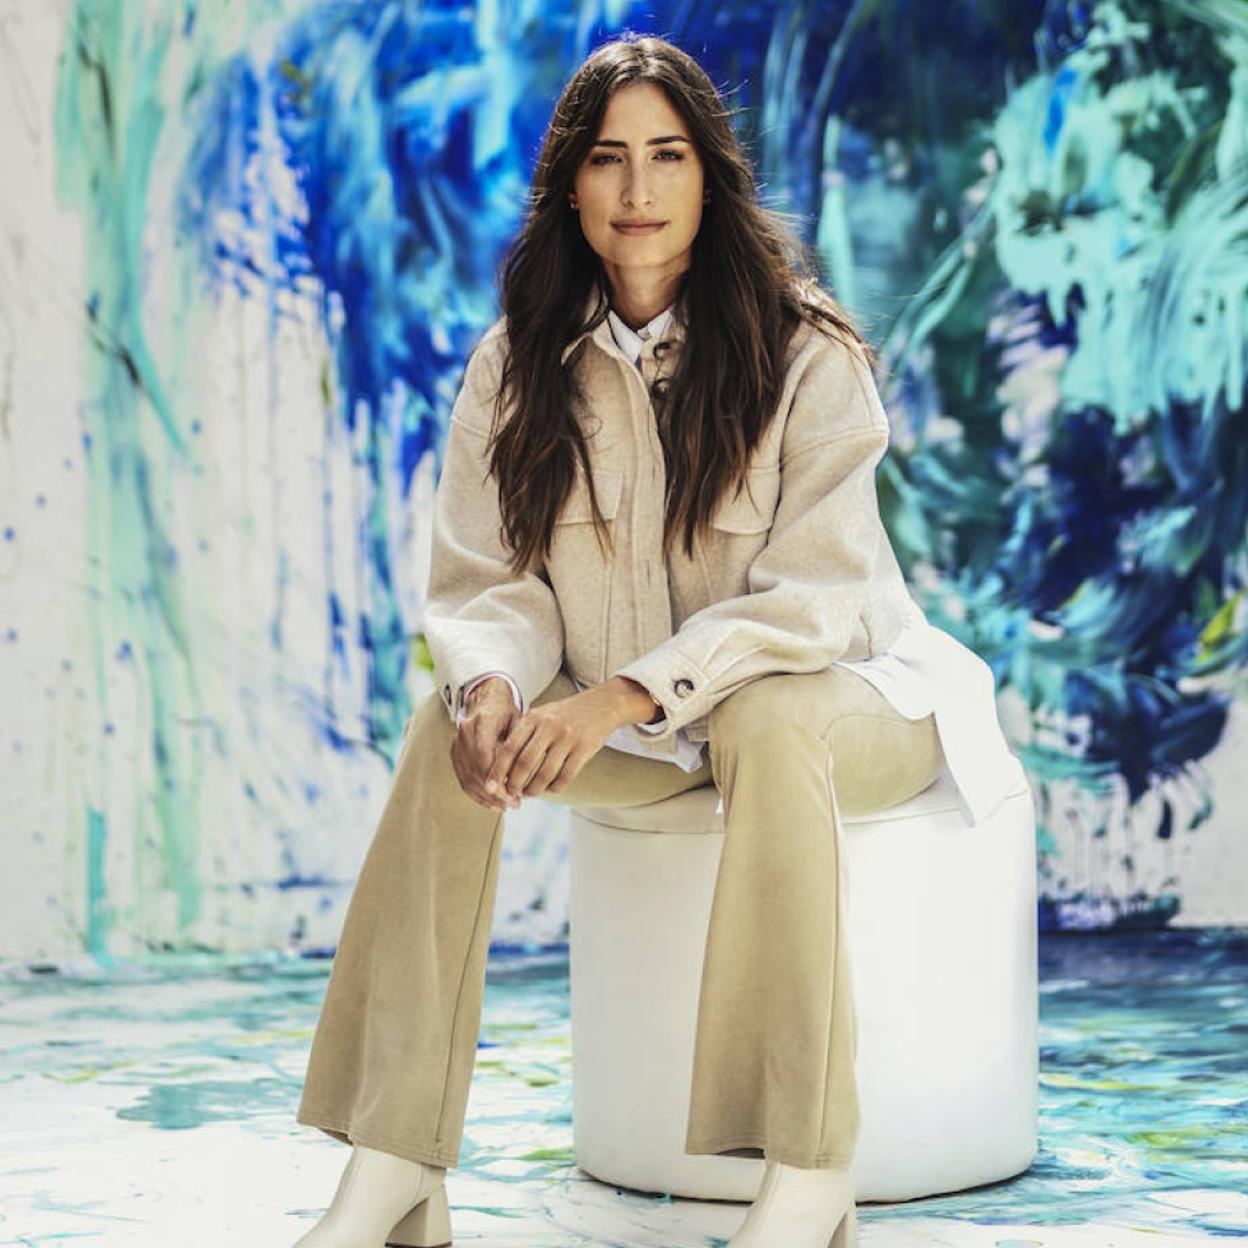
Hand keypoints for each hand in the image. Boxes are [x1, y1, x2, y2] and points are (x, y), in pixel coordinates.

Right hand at [450, 680, 523, 811]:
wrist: (486, 700)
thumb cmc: (506, 713)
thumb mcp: (519, 722)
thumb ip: (519, 745)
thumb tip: (522, 775)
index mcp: (483, 720)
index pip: (484, 754)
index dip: (495, 777)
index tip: (511, 793)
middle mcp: (465, 731)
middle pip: (476, 769)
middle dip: (494, 791)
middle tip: (514, 803)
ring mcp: (457, 743)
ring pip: (468, 777)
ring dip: (486, 796)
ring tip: (505, 806)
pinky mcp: (454, 753)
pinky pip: (463, 778)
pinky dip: (477, 794)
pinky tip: (492, 803)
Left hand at [484, 685, 629, 800]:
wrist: (602, 704)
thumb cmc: (566, 714)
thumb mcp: (542, 714)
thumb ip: (523, 734)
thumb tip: (501, 767)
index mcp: (534, 718)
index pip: (510, 748)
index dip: (498, 770)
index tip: (491, 786)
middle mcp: (549, 726)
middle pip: (524, 763)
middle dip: (514, 784)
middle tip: (511, 794)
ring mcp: (568, 738)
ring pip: (545, 774)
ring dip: (534, 789)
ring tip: (530, 794)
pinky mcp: (584, 748)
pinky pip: (565, 776)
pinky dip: (555, 787)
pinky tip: (551, 789)